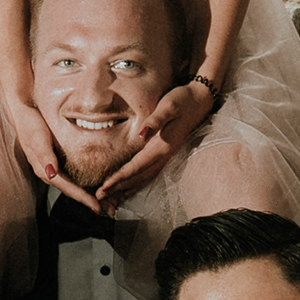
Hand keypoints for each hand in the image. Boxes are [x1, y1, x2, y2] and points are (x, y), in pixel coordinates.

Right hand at [0, 82, 105, 215]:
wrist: (24, 112)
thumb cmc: (31, 124)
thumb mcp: (38, 139)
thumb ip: (45, 156)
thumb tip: (52, 174)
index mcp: (46, 170)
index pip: (68, 188)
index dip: (83, 198)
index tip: (97, 207)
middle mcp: (50, 172)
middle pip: (72, 191)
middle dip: (89, 201)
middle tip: (108, 210)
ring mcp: (53, 168)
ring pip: (73, 186)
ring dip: (88, 194)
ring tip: (105, 202)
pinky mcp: (57, 161)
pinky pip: (73, 176)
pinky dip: (84, 183)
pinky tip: (94, 185)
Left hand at [92, 74, 213, 208]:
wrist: (200, 100)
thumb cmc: (182, 100)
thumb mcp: (168, 106)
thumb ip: (155, 121)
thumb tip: (141, 136)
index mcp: (162, 146)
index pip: (136, 167)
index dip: (119, 178)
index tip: (104, 187)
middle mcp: (164, 155)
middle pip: (138, 177)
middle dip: (118, 188)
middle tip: (99, 197)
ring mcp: (167, 157)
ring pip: (144, 179)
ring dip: (127, 189)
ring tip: (110, 199)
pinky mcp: (167, 154)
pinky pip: (149, 174)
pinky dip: (137, 184)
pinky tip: (129, 189)